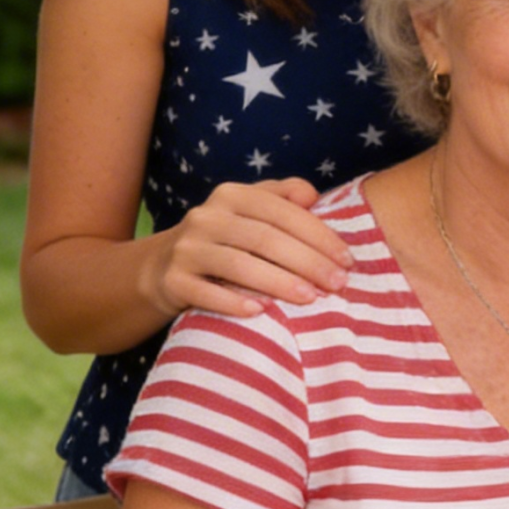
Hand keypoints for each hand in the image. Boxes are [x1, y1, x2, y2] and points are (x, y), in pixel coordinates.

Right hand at [140, 179, 351, 318]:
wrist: (160, 268)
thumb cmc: (224, 240)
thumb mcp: (250, 211)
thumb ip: (283, 197)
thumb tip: (313, 196)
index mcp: (232, 195)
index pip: (283, 212)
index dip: (319, 235)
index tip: (348, 260)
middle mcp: (206, 217)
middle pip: (265, 239)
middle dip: (308, 262)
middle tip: (338, 284)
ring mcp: (186, 249)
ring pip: (238, 266)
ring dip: (279, 283)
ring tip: (310, 299)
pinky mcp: (171, 281)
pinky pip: (205, 293)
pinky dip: (234, 303)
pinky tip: (262, 312)